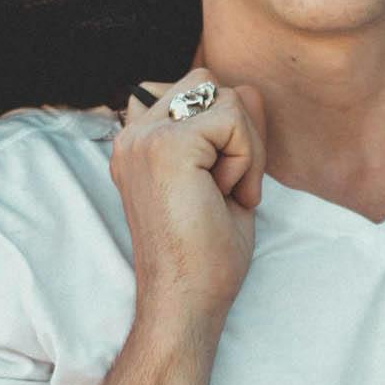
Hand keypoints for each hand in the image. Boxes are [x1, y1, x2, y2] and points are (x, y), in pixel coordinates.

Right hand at [111, 68, 266, 330]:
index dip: (226, 133)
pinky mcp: (167, 146)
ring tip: (224, 195)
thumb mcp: (224, 177)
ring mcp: (144, 137)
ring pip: (226, 98)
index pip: (196, 93)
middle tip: (227, 188)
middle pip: (209, 85)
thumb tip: (250, 89)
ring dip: (244, 149)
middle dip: (237, 132)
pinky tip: (226, 197)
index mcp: (139, 141)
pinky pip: (233, 118)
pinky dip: (246, 160)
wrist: (186, 300)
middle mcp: (133, 133)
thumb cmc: (206, 254)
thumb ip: (232, 130)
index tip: (217, 188)